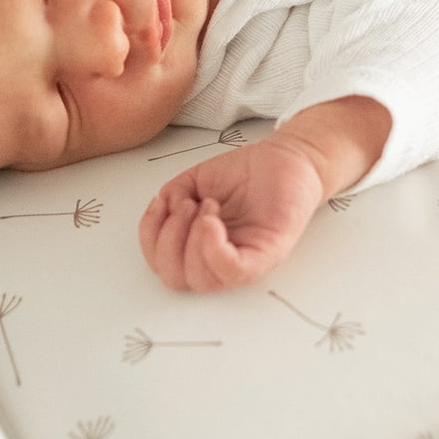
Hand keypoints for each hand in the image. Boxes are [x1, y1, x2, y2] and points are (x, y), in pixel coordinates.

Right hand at [139, 136, 326, 290]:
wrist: (287, 159)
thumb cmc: (246, 174)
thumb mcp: (195, 181)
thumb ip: (172, 196)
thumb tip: (164, 208)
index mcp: (199, 248)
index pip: (163, 265)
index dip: (151, 237)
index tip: (163, 202)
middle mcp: (219, 261)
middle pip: (175, 279)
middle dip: (168, 240)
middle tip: (186, 206)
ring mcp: (243, 261)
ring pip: (201, 279)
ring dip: (190, 238)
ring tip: (207, 205)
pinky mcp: (266, 255)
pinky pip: (232, 272)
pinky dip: (212, 248)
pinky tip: (212, 219)